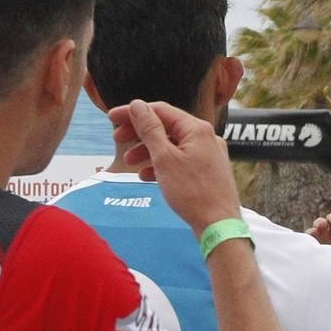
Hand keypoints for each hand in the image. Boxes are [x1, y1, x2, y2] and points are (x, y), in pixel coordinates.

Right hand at [109, 99, 240, 234]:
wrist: (219, 226)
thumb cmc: (193, 192)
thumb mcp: (164, 158)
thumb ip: (149, 130)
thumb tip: (137, 105)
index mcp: (197, 129)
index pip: (160, 110)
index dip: (133, 113)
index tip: (112, 119)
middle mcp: (205, 137)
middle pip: (166, 127)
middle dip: (139, 133)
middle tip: (117, 140)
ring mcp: (208, 155)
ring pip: (172, 146)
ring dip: (148, 151)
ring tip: (129, 163)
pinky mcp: (207, 172)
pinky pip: (180, 161)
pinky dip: (162, 165)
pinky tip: (146, 176)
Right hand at [307, 211, 330, 267]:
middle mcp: (324, 235)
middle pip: (319, 223)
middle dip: (320, 223)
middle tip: (321, 226)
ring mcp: (315, 244)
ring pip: (309, 234)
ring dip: (310, 233)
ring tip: (312, 235)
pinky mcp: (309, 254)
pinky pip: (303, 248)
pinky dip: (304, 246)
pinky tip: (306, 248)